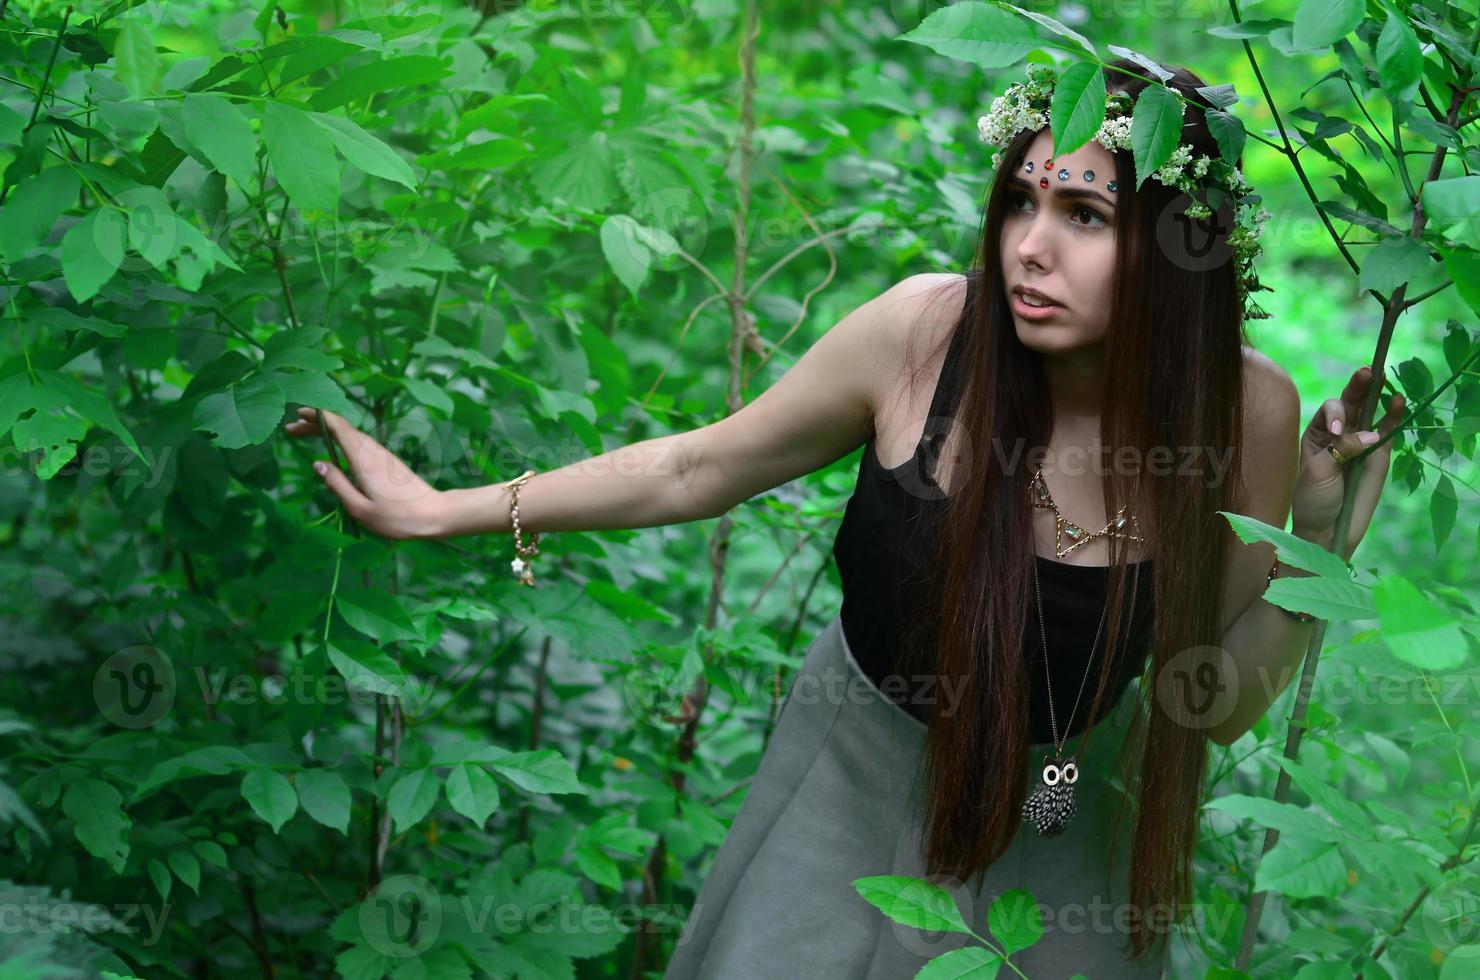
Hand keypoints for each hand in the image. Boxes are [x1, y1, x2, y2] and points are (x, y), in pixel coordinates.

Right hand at [282, 407, 444, 540]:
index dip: (317, 417)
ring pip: (351, 435)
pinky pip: (359, 444)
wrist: (434, 514)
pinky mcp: (387, 461)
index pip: (339, 427)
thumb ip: (337, 484)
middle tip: (291, 429)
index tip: (298, 415)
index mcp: (363, 459)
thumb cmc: (396, 517)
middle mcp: (372, 451)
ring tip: (304, 434)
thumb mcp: (360, 508)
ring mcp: (381, 454)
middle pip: (342, 428)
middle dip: (316, 424)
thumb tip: (317, 464)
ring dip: (327, 431)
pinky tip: (332, 448)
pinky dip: (341, 440)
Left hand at [1290, 365, 1405, 559]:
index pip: (1330, 410)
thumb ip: (1342, 450)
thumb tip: (1372, 436)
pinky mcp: (1380, 455)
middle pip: (1352, 404)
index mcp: (1317, 434)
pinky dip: (1394, 417)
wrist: (1328, 528)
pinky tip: (1399, 401)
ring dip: (1379, 397)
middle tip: (1367, 372)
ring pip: (1372, 414)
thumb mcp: (1319, 471)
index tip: (1337, 432)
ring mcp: (1362, 443)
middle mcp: (1340, 433)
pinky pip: (1389, 432)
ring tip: (1384, 381)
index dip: (1335, 415)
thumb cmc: (1314, 499)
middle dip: (1359, 388)